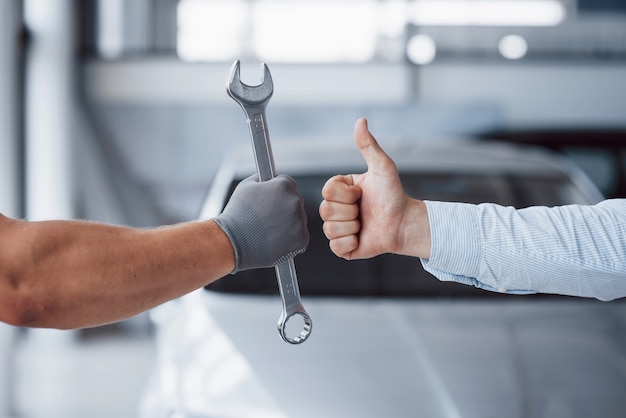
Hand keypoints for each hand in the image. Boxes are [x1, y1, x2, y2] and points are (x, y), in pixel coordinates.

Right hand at [215, 174, 308, 271]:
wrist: (233, 242)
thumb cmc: (237, 215)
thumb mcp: (246, 186)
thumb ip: (263, 179)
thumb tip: (270, 178)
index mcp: (284, 185)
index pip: (288, 184)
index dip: (278, 193)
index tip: (270, 201)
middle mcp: (295, 201)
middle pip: (295, 201)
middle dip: (284, 208)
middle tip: (268, 217)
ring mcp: (300, 221)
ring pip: (299, 219)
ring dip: (289, 222)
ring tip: (270, 229)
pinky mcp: (302, 238)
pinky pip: (300, 235)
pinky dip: (291, 238)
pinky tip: (276, 238)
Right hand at [319, 118, 429, 259]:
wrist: (404, 223)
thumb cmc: (394, 195)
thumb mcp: (382, 167)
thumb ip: (368, 145)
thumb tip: (361, 121)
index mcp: (340, 191)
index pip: (326, 191)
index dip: (346, 194)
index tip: (361, 193)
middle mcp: (336, 209)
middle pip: (325, 210)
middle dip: (350, 211)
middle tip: (365, 210)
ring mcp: (338, 229)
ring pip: (330, 229)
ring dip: (352, 227)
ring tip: (365, 223)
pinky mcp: (343, 248)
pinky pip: (335, 247)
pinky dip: (351, 242)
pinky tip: (362, 236)